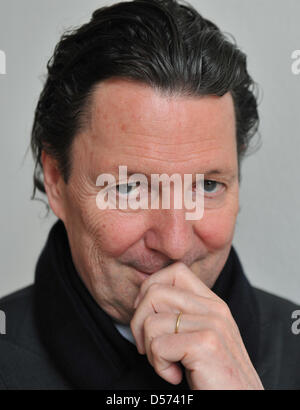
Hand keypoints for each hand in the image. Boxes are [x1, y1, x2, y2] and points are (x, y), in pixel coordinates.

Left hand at [130, 262, 263, 389]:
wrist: (240, 402)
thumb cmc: (216, 375)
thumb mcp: (201, 335)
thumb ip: (183, 314)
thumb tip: (144, 300)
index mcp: (213, 302)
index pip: (175, 271)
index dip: (151, 289)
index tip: (148, 316)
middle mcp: (214, 308)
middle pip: (154, 292)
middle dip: (139, 323)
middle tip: (150, 348)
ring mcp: (212, 324)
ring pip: (151, 321)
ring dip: (150, 350)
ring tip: (168, 364)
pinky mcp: (205, 344)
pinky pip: (158, 346)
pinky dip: (159, 367)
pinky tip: (175, 376)